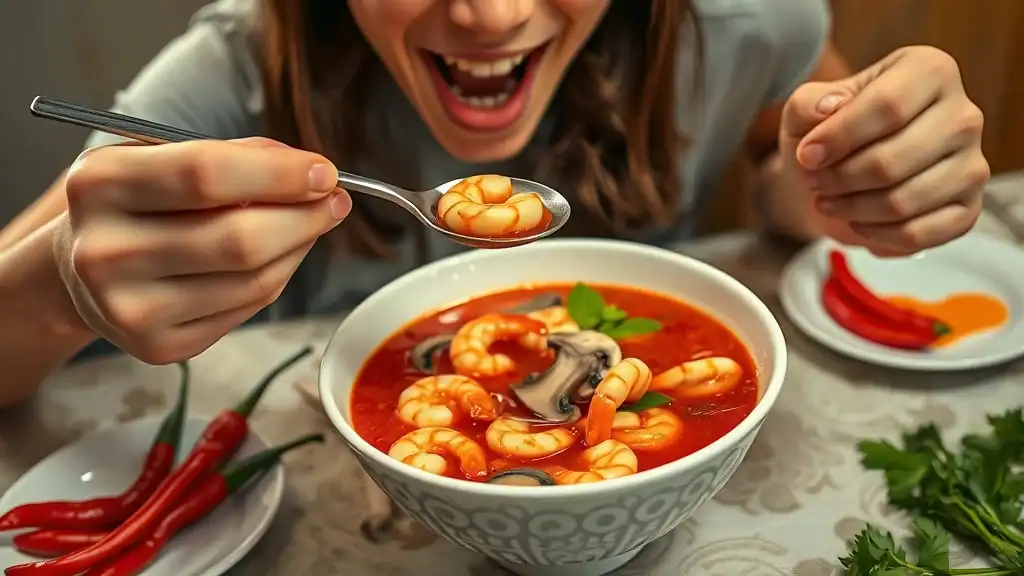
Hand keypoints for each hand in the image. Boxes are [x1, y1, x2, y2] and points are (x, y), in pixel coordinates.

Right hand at [53, 138, 350, 363]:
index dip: (278, 174)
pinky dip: (278, 278)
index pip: (205, 174)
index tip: (325, 172)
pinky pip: (248, 308)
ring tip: (311, 224)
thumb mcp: (162, 157)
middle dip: (304, 216)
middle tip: (334, 201)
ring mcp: (129, 307)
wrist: (79, 268)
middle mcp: (105, 251)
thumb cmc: (139, 201)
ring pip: (253, 279)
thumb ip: (236, 156)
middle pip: (238, 238)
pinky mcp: (157, 346)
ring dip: (299, 247)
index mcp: (100, 184)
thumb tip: (313, 173)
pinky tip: (278, 258)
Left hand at [780, 46, 989, 255]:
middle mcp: (963, 115)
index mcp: (930, 71)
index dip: (840, 137)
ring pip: (903, 201)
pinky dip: (877, 235)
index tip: (806, 156)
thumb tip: (830, 108)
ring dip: (852, 209)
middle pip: (892, 160)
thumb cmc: (829, 134)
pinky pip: (919, 234)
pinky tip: (857, 223)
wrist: (842, 174)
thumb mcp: (806, 110)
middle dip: (839, 179)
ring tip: (827, 201)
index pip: (888, 105)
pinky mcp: (968, 209)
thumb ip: (809, 103)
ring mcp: (973, 165)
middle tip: (812, 182)